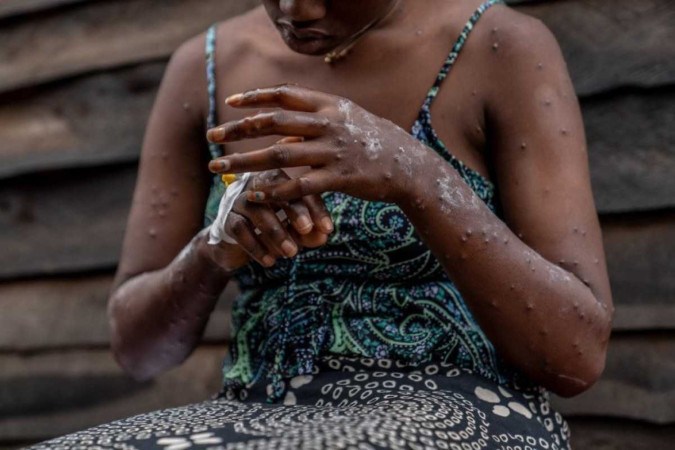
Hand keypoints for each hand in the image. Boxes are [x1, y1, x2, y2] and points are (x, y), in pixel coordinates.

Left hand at [206, 84, 428, 203]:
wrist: (408, 166)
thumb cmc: (373, 142)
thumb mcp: (346, 122)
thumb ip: (313, 124)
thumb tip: (280, 133)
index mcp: (330, 106)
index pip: (285, 95)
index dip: (255, 97)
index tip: (230, 103)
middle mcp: (330, 124)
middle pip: (274, 122)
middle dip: (239, 129)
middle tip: (212, 136)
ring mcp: (335, 151)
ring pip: (281, 154)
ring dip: (247, 161)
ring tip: (221, 168)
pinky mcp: (340, 178)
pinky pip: (300, 184)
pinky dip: (277, 189)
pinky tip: (257, 194)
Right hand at [206, 167, 333, 269]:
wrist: (238, 245)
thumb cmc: (275, 231)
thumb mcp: (296, 233)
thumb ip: (310, 233)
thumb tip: (323, 235)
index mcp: (280, 181)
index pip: (301, 188)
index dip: (316, 208)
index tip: (328, 229)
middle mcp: (258, 184)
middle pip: (277, 189)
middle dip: (294, 210)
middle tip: (307, 230)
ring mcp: (240, 200)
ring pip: (258, 210)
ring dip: (276, 232)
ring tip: (291, 252)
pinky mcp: (227, 218)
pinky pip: (240, 229)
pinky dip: (256, 246)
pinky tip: (270, 261)